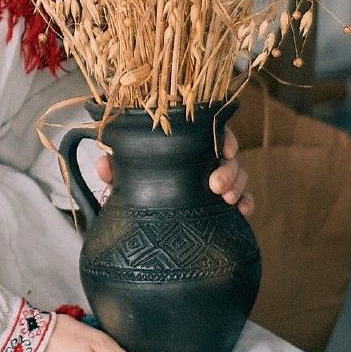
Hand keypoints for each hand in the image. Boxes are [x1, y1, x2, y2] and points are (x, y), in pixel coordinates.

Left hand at [96, 127, 253, 216]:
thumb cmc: (136, 186)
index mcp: (183, 145)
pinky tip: (243, 213)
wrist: (145, 220)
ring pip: (239, 174)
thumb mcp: (124, 178)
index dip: (222, 136)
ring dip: (238, 185)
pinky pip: (244, 199)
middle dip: (228, 168)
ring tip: (227, 200)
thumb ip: (115, 170)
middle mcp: (203, 159)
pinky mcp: (224, 202)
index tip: (224, 150)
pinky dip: (247, 203)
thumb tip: (103, 165)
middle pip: (228, 154)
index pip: (209, 131)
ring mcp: (217, 180)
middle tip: (215, 185)